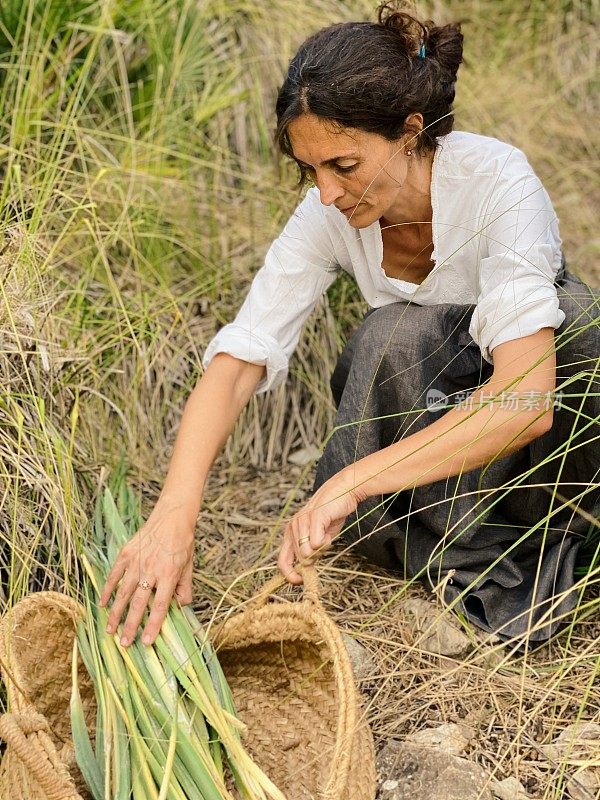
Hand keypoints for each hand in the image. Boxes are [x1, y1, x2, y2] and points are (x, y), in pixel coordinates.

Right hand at [99, 499, 195, 646]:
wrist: (172, 517)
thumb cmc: (183, 542)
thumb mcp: (189, 566)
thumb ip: (185, 588)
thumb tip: (181, 608)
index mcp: (170, 575)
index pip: (161, 606)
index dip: (153, 625)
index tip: (146, 642)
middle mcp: (152, 570)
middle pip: (139, 603)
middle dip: (131, 625)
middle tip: (124, 643)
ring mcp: (137, 562)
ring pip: (123, 592)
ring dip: (116, 613)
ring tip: (110, 630)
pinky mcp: (126, 553)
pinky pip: (114, 575)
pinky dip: (107, 590)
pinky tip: (103, 604)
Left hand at [277, 469, 362, 584]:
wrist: (342, 492)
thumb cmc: (330, 515)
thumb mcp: (318, 538)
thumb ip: (310, 552)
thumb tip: (305, 572)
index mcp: (290, 533)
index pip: (282, 561)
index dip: (289, 574)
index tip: (300, 582)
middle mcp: (292, 527)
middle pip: (301, 559)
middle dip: (314, 557)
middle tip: (324, 543)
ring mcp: (301, 521)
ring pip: (308, 552)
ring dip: (322, 549)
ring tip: (326, 535)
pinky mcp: (314, 517)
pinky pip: (317, 542)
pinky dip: (326, 542)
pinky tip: (328, 532)